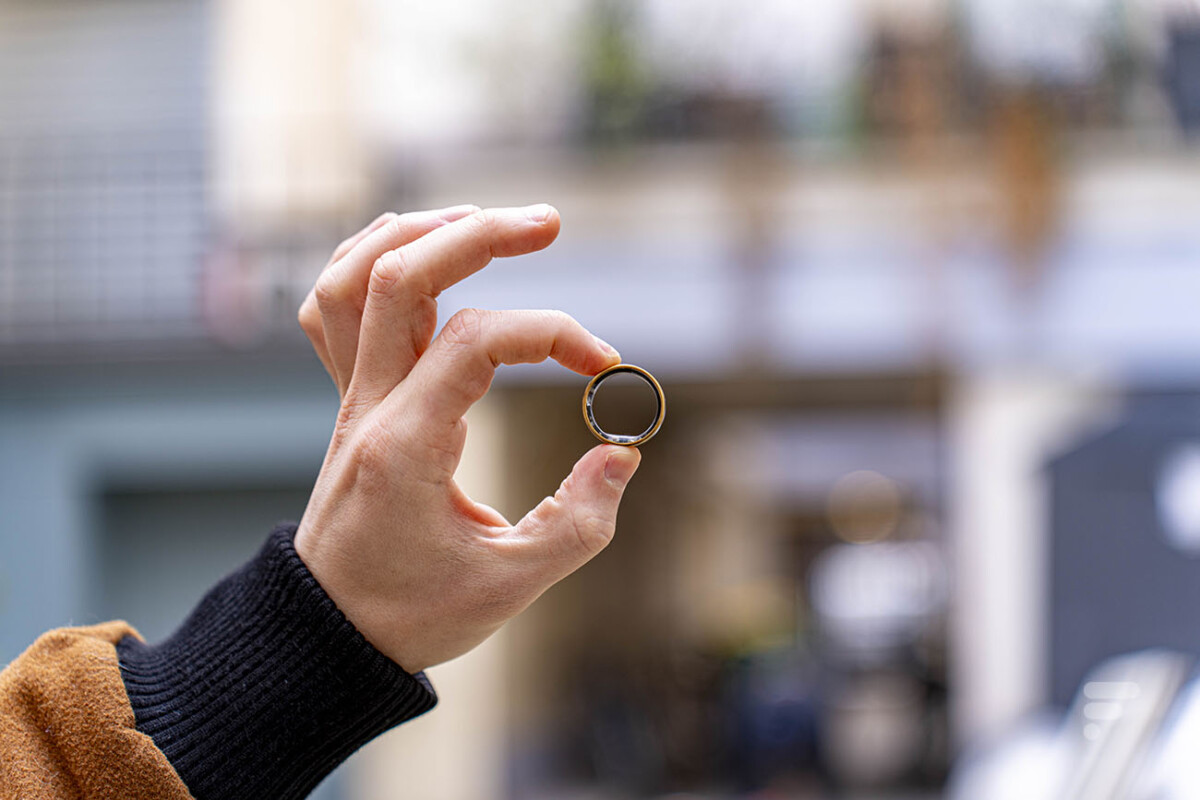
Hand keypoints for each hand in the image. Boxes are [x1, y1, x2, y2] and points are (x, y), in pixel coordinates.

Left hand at [294, 204, 641, 671]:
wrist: (329, 634)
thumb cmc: (415, 613)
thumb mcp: (510, 585)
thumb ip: (578, 523)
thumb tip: (622, 455)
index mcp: (405, 446)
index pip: (476, 342)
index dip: (551, 334)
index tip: (601, 365)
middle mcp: (367, 406)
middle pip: (399, 275)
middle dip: (478, 233)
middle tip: (550, 221)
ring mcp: (350, 398)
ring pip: (351, 276)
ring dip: (417, 232)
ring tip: (483, 221)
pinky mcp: (350, 401)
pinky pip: (333, 306)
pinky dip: (369, 260)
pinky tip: (419, 251)